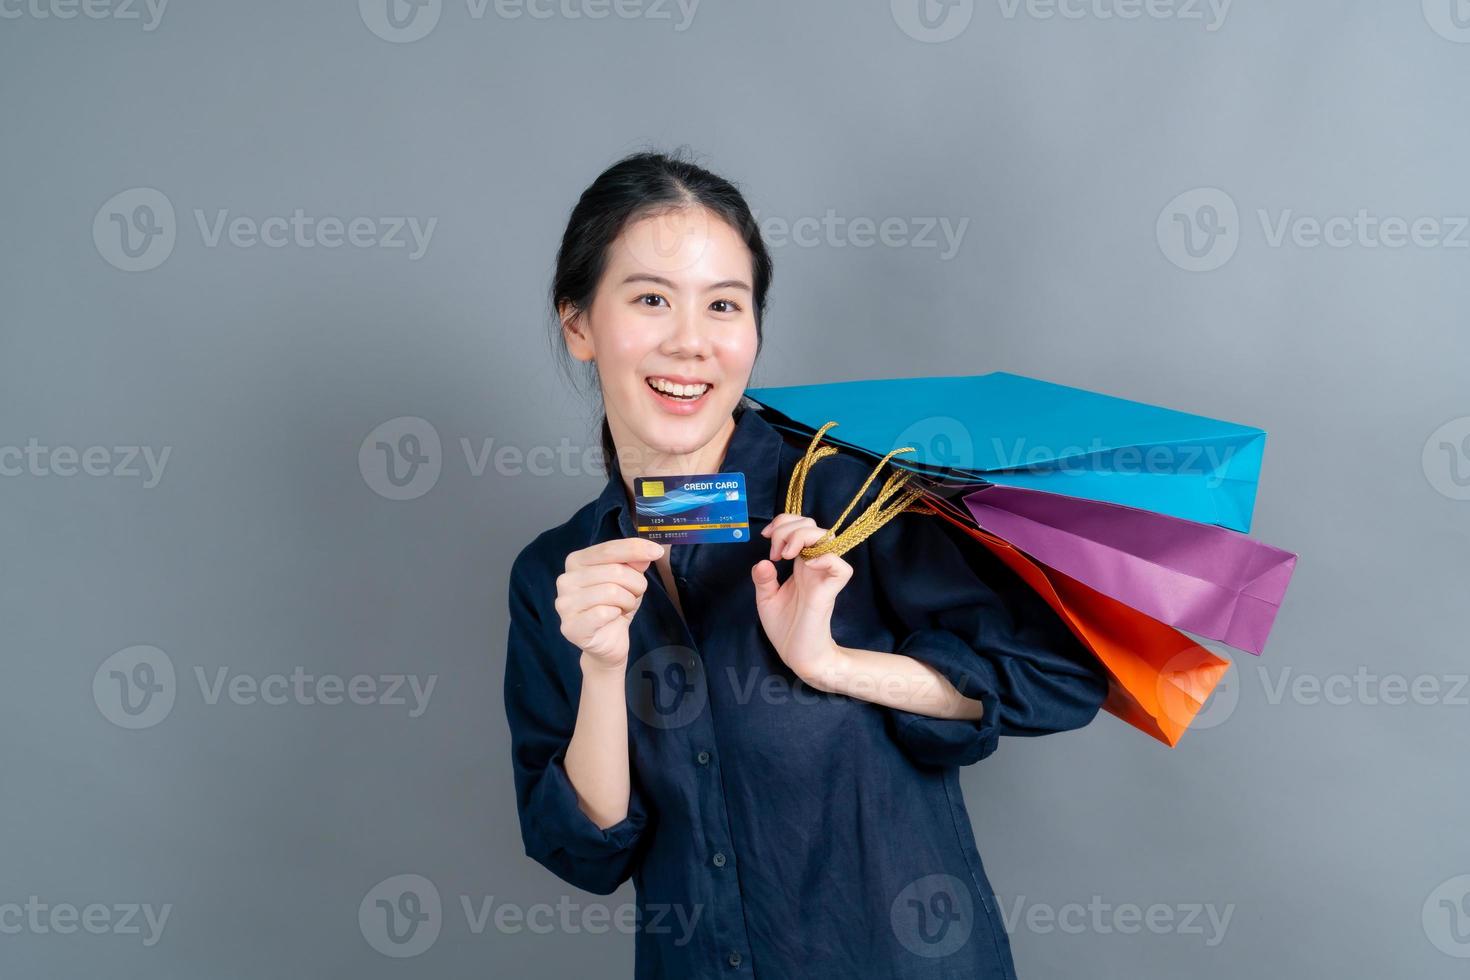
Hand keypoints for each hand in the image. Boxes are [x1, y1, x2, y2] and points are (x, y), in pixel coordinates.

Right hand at [555, 537, 662, 671]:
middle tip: (634, 595)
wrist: (608, 642)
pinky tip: (613, 618)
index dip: (634, 548)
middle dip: (635, 584)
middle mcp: (565, 579)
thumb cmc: (615, 606)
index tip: (658, 551)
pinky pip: (603, 613)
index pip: (608, 549)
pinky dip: (616, 615)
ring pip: (611, 592)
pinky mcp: (570, 626)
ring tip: (623, 608)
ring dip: (628, 601)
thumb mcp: (629, 580)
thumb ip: (634, 563)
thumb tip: (647, 554)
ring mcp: (564, 603)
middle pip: (614, 571)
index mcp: (576, 561)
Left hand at [751, 513, 852, 683]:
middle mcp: (813, 565)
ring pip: (828, 538)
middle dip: (789, 528)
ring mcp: (822, 576)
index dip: (783, 522)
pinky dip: (825, 559)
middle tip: (775, 552)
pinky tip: (805, 565)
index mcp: (799, 563)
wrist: (798, 655)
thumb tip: (762, 561)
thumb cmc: (785, 627)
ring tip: (786, 554)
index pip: (800, 527)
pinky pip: (841, 567)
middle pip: (813, 526)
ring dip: (803, 537)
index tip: (766, 536)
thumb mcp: (766, 598)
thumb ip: (763, 578)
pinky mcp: (829, 592)